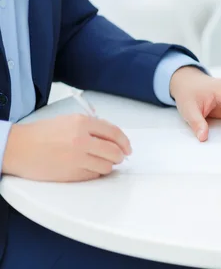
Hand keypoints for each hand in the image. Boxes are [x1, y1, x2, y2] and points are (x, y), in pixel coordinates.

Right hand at [2, 114, 131, 181]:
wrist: (17, 148)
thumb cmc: (41, 134)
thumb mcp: (69, 120)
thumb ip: (91, 126)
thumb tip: (112, 137)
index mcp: (82, 123)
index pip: (114, 133)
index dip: (125, 142)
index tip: (128, 147)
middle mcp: (82, 140)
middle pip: (115, 151)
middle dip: (120, 155)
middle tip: (119, 157)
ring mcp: (77, 158)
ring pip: (107, 166)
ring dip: (108, 165)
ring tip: (101, 162)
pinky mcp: (71, 173)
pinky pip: (94, 175)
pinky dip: (96, 173)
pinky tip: (89, 168)